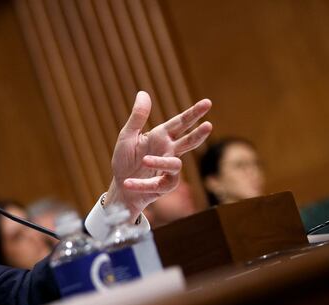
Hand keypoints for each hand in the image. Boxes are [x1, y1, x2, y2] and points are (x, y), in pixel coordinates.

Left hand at [107, 91, 211, 219]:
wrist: (120, 187)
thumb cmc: (125, 160)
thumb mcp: (127, 136)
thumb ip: (137, 117)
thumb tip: (143, 92)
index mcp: (161, 136)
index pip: (181, 123)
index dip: (194, 113)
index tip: (207, 103)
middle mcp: (168, 151)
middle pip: (188, 142)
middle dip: (198, 134)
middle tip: (208, 125)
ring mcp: (167, 170)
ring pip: (174, 165)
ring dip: (160, 162)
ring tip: (144, 160)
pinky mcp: (162, 187)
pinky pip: (156, 184)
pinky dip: (141, 184)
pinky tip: (128, 183)